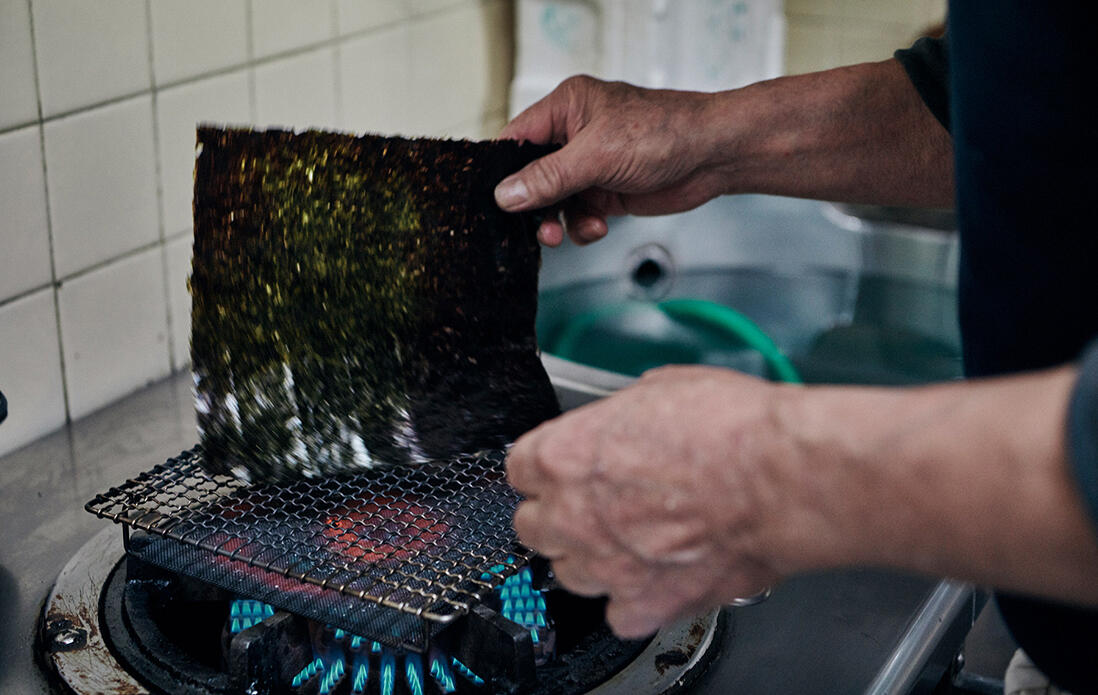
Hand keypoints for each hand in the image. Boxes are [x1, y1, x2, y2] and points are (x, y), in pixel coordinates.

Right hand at [495, 76, 725, 245]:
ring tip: (562, 233)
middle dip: (533, 205)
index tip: (492, 201)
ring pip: (553, 201)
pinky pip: (578, 214)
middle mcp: (574, 135)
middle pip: (531, 176)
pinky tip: (598, 226)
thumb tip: (506, 195)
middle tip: (536, 228)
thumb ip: (548, 177)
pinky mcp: (606, 191)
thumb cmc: (665, 133)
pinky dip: (582, 226)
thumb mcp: (597, 155)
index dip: (502, 170)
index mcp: (566, 108)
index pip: (516, 139)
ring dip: (557, 220)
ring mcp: (590, 165)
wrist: (713, 156)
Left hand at [506, 366, 791, 637]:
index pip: (519, 469)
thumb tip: (628, 419)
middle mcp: (571, 513)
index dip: (546, 469)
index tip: (562, 470)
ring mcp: (603, 564)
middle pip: (532, 526)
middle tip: (595, 506)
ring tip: (630, 542)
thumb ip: (623, 415)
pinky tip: (656, 578)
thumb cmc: (729, 429)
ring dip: (591, 558)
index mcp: (564, 455)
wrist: (777, 479)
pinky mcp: (641, 604)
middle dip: (558, 516)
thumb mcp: (661, 388)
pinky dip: (634, 601)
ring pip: (567, 573)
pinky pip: (617, 614)